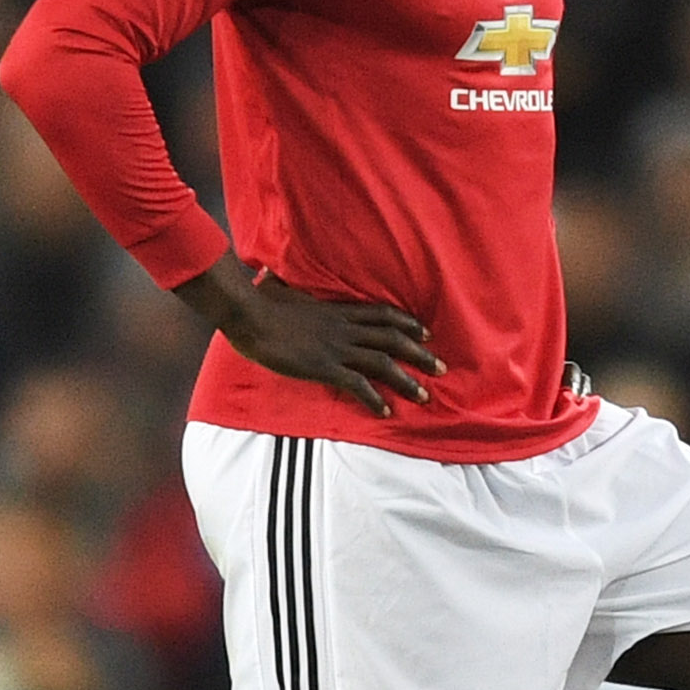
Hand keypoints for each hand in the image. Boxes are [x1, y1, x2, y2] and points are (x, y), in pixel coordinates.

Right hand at [174, 251, 442, 417]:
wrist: (247, 313)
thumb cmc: (259, 302)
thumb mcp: (284, 290)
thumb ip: (290, 288)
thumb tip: (275, 277)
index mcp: (337, 311)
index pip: (382, 314)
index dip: (407, 322)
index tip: (425, 332)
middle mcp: (343, 328)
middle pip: (392, 338)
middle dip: (420, 354)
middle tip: (441, 368)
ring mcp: (335, 348)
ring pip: (383, 363)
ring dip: (407, 380)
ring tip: (424, 397)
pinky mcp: (323, 367)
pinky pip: (357, 384)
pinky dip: (375, 398)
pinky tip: (386, 411)